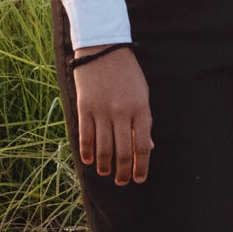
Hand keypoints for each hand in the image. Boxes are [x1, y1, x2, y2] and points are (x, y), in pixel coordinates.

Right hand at [70, 45, 151, 185]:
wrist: (103, 49)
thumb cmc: (127, 73)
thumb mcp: (143, 94)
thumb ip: (144, 122)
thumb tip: (147, 147)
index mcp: (140, 110)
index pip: (142, 146)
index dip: (141, 166)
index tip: (139, 179)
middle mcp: (122, 113)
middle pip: (123, 152)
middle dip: (123, 172)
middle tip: (122, 182)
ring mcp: (102, 111)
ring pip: (103, 148)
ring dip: (105, 165)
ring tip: (106, 173)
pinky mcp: (85, 107)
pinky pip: (86, 135)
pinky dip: (87, 151)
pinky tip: (89, 160)